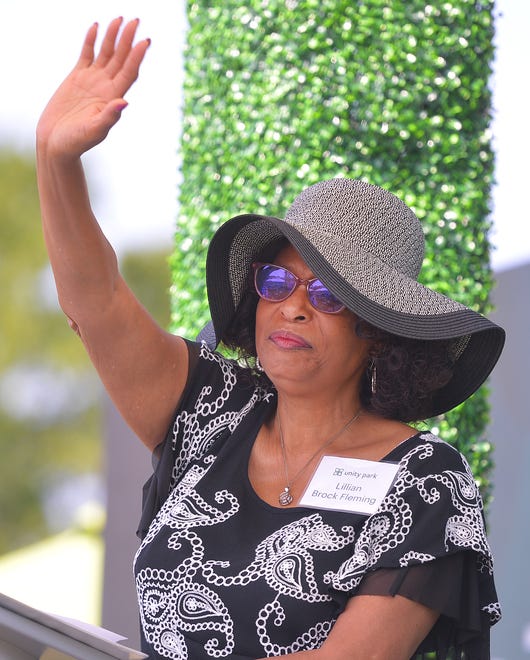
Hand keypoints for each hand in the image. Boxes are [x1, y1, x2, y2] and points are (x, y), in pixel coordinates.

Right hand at [37, 17, 149, 158]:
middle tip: (136, 21)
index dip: (137, 57)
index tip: (145, 41)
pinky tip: (95, 27)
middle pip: (121, 59)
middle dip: (128, 40)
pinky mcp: (77, 78)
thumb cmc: (77, 142)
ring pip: (106, 53)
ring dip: (113, 37)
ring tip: (120, 19)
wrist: (57, 143)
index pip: (129, 73)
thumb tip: (125, 102)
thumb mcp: (95, 131)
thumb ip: (110, 117)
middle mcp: (106, 87)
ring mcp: (92, 81)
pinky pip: (87, 54)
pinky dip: (91, 41)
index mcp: (114, 98)